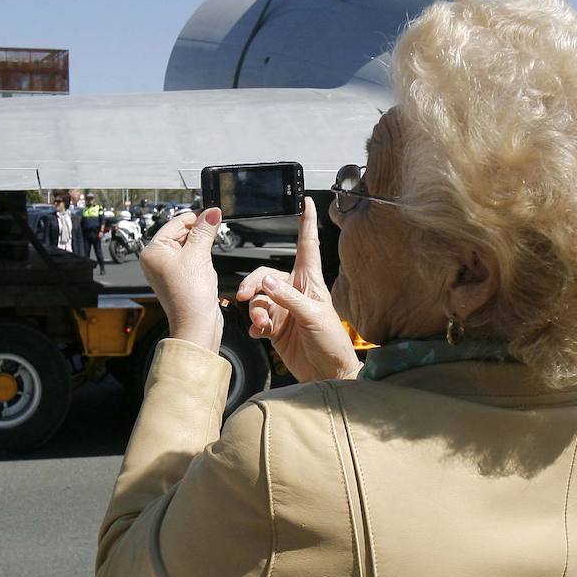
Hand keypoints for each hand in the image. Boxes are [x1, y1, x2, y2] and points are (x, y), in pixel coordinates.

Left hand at [140, 208, 224, 351]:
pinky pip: (190, 260)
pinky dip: (201, 257)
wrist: (196, 324)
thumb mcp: (198, 254)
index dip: (195, 217)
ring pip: (187, 246)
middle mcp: (156, 260)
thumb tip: (212, 212)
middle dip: (198, 231)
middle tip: (215, 227)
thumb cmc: (189, 295)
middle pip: (180, 233)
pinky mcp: (179, 279)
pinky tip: (206, 264)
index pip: (174, 222)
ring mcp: (167, 271)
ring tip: (208, 252)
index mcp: (152, 251)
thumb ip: (205, 229)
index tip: (213, 213)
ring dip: (201, 245)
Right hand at [236, 197, 359, 382]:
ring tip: (261, 323)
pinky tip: (259, 332)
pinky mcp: (275, 328)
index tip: (306, 201)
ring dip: (254, 309)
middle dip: (253, 283)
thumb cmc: (331, 343)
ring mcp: (284, 310)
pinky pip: (256, 319)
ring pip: (258, 298)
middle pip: (265, 274)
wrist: (327, 375)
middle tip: (245, 297)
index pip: (307, 245)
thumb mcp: (313, 316)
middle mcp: (295, 292)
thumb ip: (288, 298)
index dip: (306, 223)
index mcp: (310, 281)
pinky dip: (254, 324)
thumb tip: (266, 282)